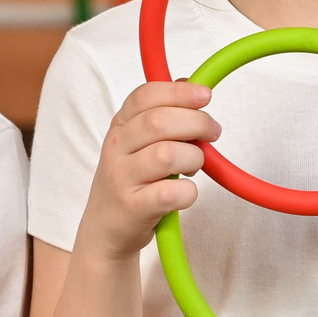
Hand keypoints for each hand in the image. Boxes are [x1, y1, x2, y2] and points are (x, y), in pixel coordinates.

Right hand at [76, 81, 218, 262]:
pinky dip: (188, 192)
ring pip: (167, 155)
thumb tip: (187, 84)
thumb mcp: (136, 144)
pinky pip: (171, 193)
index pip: (145, 96)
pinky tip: (185, 192)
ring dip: (193, 158)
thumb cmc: (129, 183)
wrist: (104, 232)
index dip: (179, 93)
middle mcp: (116, 149)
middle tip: (213, 133)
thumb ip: (159, 115)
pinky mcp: (133, 208)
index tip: (205, 96)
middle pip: (159, 122)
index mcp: (119, 127)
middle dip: (197, 123)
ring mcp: (122, 179)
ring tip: (194, 167)